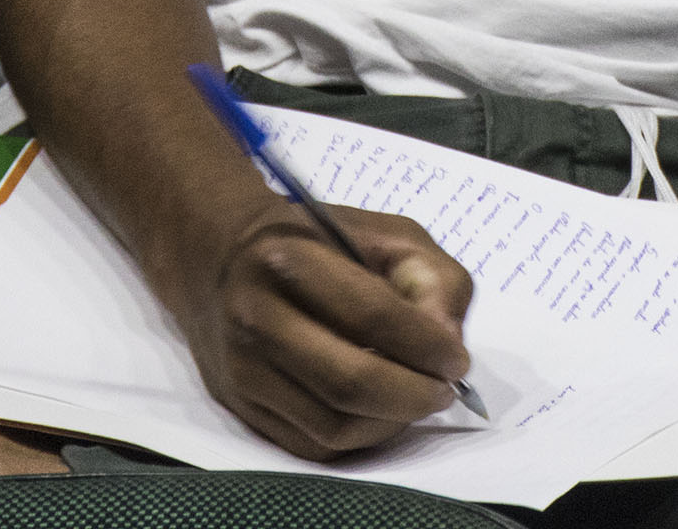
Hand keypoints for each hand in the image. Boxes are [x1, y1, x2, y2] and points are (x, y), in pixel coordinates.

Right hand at [173, 199, 475, 459]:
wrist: (220, 259)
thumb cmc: (315, 242)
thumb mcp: (383, 233)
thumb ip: (430, 276)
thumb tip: (446, 341)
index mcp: (289, 259)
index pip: (372, 316)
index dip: (426, 345)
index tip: (457, 359)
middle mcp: (256, 317)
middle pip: (350, 382)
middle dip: (414, 395)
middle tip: (444, 390)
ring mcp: (243, 369)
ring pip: (332, 425)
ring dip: (391, 422)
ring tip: (416, 400)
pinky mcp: (240, 406)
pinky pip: (311, 445)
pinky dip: (359, 438)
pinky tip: (380, 413)